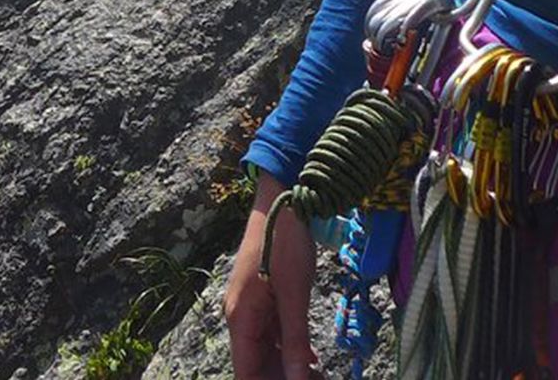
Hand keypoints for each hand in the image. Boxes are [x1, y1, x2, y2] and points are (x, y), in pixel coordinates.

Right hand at [224, 173, 323, 379]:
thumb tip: (297, 379)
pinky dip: (290, 346)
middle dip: (281, 377)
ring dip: (287, 365)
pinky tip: (310, 357)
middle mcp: (241, 317)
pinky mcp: (265, 295)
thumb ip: (295, 339)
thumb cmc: (284, 241)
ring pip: (266, 349)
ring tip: (316, 375)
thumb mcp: (294, 292)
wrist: (281, 196)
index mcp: (241, 320)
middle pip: (256, 363)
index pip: (246, 374)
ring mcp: (253, 306)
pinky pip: (274, 331)